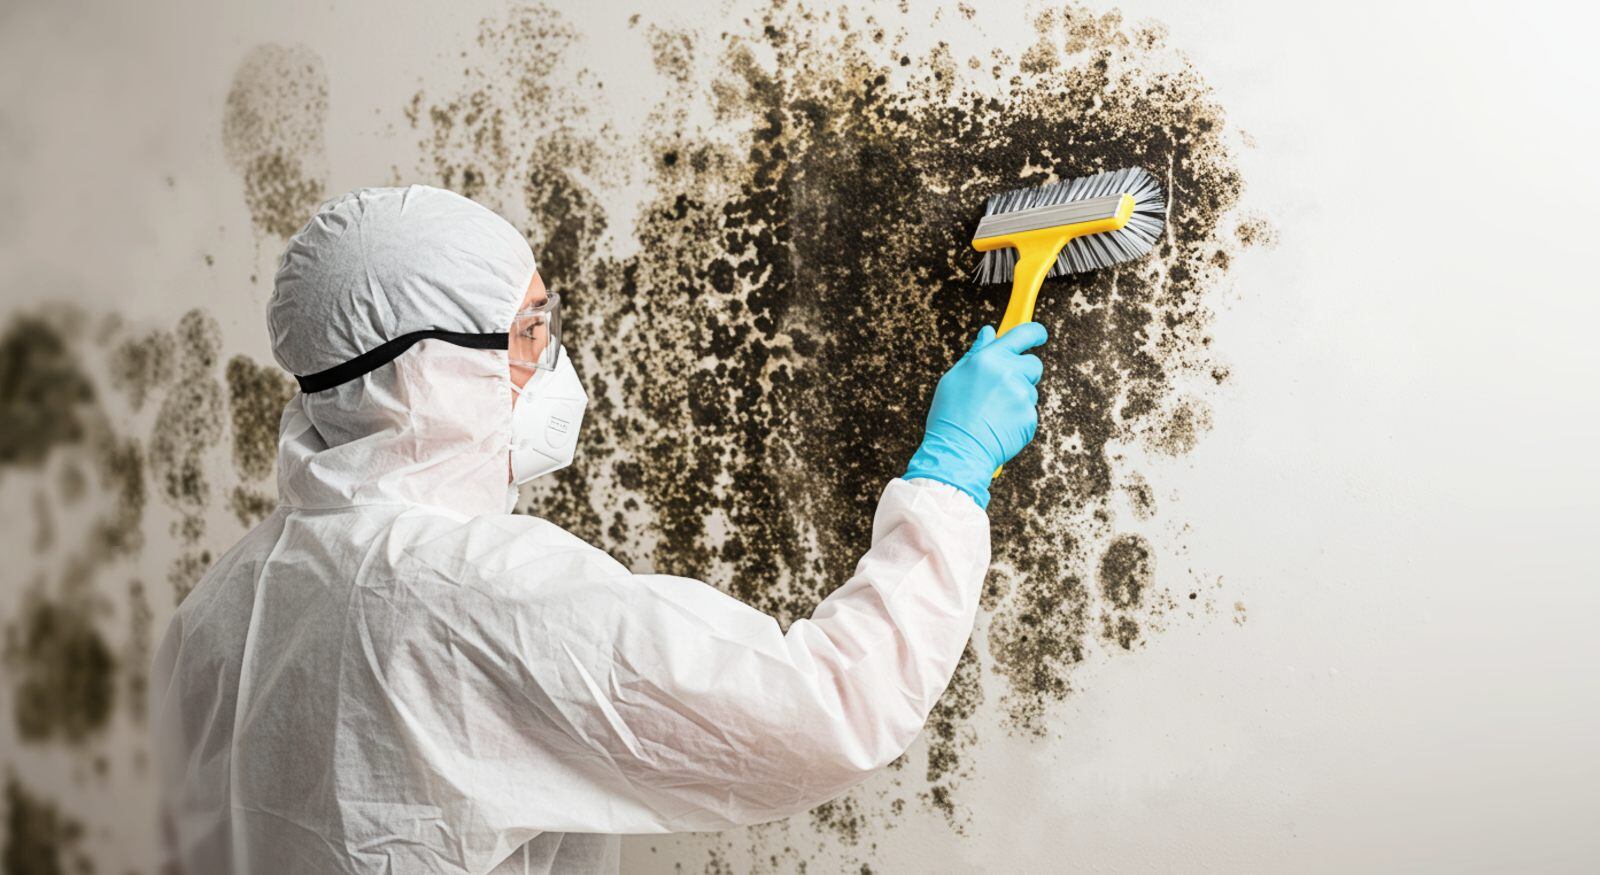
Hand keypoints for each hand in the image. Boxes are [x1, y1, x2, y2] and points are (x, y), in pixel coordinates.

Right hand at [903, 322, 1046, 508]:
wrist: (957, 452)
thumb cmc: (950, 415)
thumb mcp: (955, 378)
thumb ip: (976, 353)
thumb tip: (989, 332)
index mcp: (989, 359)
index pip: (1023, 334)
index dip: (1035, 332)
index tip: (1040, 334)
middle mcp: (1009, 373)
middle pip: (1034, 364)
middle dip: (1025, 372)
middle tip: (1004, 388)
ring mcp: (1022, 397)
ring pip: (1030, 391)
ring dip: (1017, 398)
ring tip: (992, 414)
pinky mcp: (1030, 418)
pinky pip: (1029, 413)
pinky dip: (1017, 419)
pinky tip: (998, 427)